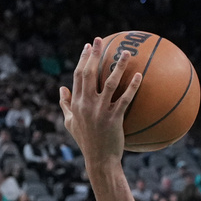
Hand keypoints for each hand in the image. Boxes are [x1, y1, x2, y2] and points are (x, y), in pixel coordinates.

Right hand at [59, 38, 142, 169]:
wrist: (99, 160)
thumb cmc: (86, 142)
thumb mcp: (70, 123)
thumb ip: (65, 105)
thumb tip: (61, 88)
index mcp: (77, 103)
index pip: (78, 75)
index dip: (83, 59)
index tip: (89, 46)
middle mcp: (87, 104)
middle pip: (90, 73)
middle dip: (95, 55)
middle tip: (101, 40)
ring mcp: (100, 111)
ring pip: (109, 83)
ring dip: (118, 66)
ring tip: (127, 53)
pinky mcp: (114, 118)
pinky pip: (125, 99)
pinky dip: (132, 86)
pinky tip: (140, 75)